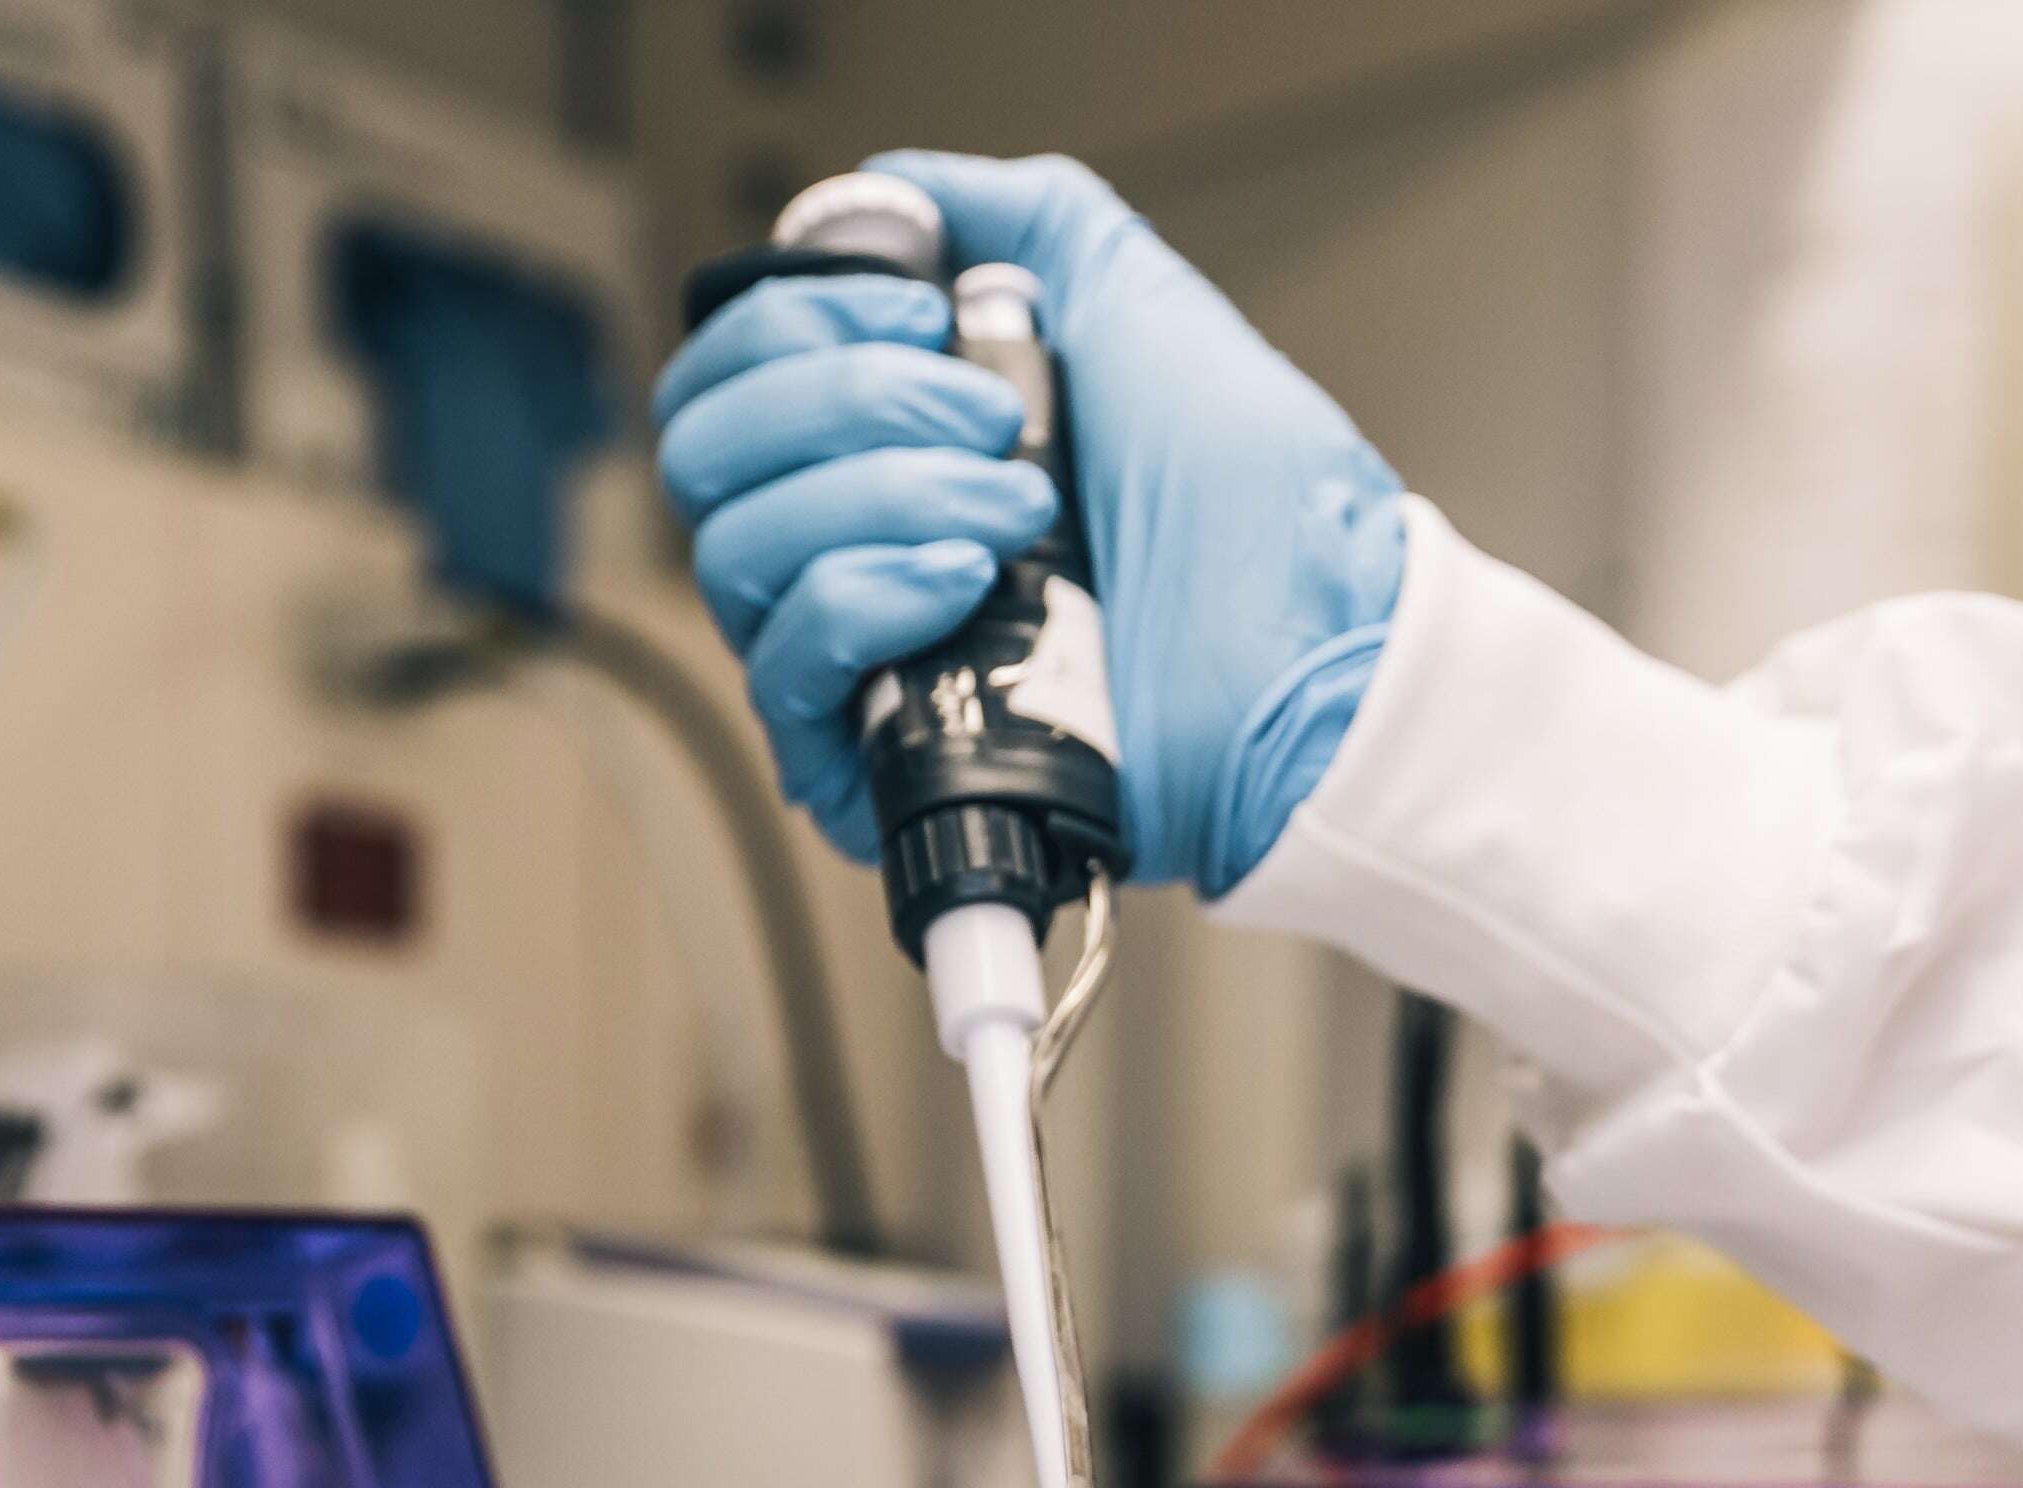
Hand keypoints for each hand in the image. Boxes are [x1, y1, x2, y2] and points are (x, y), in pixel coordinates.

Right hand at [650, 151, 1403, 892]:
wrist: (1317, 661)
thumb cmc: (1255, 513)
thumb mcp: (1136, 302)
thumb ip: (1016, 217)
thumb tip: (890, 192)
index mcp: (881, 446)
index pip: (725, 378)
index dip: (793, 323)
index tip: (921, 311)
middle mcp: (847, 547)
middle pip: (704, 455)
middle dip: (839, 401)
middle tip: (990, 417)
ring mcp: (854, 657)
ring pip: (735, 549)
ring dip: (879, 494)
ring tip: (1019, 506)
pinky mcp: (866, 759)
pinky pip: (784, 662)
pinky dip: (867, 592)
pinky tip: (968, 576)